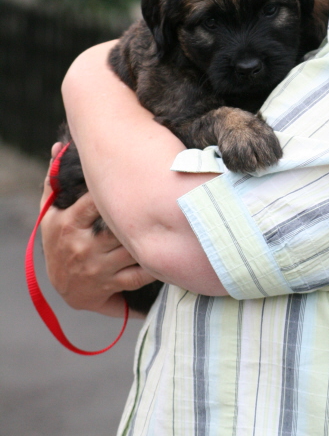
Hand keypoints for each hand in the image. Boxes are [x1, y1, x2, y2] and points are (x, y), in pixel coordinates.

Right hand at [40, 145, 155, 317]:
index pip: (91, 204)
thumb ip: (55, 182)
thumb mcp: (50, 215)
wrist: (62, 288)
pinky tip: (168, 248)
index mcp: (69, 224)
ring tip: (171, 218)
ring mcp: (98, 267)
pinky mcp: (111, 284)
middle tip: (162, 196)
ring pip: (130, 249)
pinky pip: (138, 275)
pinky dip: (154, 264)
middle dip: (137, 214)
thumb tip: (59, 146)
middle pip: (115, 227)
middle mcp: (83, 246)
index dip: (110, 191)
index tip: (133, 176)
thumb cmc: (58, 243)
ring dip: (150, 236)